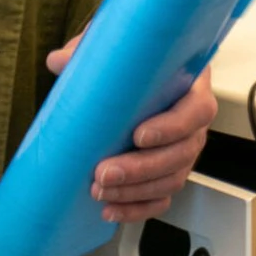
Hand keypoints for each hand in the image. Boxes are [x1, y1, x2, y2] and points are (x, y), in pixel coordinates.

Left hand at [47, 35, 219, 223]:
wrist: (143, 75)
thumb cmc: (138, 61)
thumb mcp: (118, 45)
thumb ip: (91, 49)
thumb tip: (58, 61)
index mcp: (192, 87)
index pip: (197, 110)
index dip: (172, 127)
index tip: (138, 135)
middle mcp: (193, 123)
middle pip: (182, 153)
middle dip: (142, 168)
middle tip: (104, 172)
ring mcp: (184, 150)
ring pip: (172, 179)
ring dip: (136, 191)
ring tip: (100, 192)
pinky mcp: (170, 172)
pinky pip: (162, 198)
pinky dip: (138, 209)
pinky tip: (110, 210)